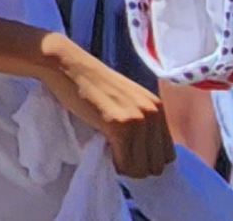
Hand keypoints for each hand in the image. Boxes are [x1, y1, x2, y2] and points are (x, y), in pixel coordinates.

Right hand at [39, 34, 171, 178]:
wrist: (66, 64)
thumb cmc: (89, 84)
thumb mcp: (125, 101)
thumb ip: (140, 122)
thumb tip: (145, 156)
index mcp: (158, 108)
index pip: (167, 155)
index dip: (145, 158)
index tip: (126, 151)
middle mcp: (153, 113)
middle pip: (156, 166)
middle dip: (136, 164)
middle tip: (115, 151)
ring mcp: (137, 119)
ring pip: (141, 169)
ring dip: (124, 166)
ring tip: (107, 148)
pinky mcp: (119, 125)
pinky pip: (125, 164)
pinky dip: (114, 164)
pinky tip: (101, 146)